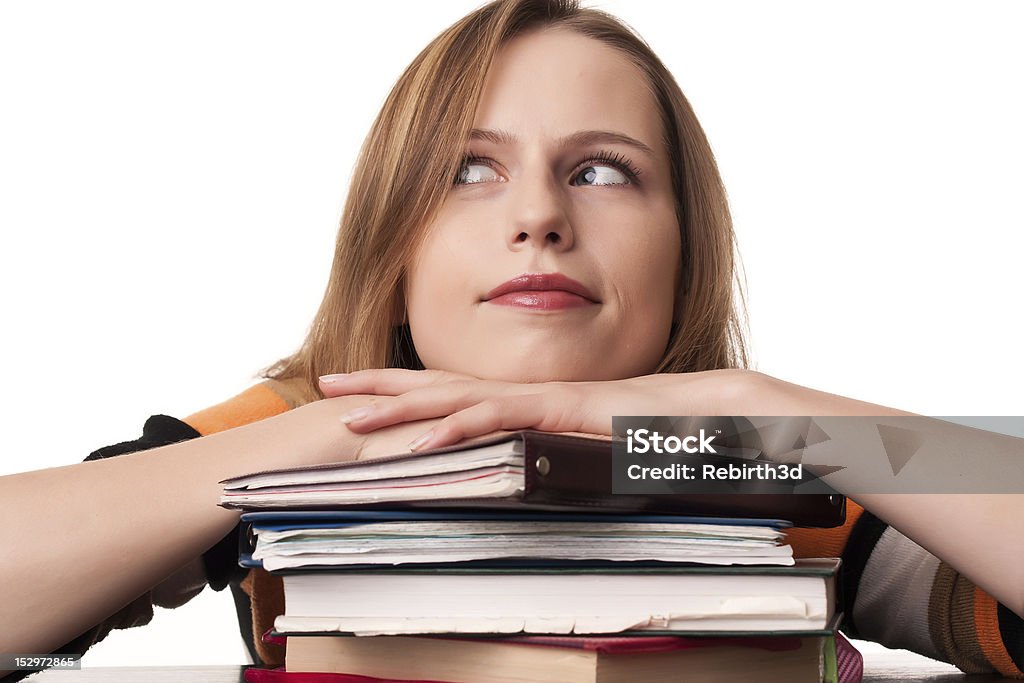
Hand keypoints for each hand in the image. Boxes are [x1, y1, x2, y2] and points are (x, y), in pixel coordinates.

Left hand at [318, 368, 762, 450]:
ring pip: (454, 399)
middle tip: (326, 382)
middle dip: (379, 384)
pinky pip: (497, 420)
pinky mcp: (555, 409)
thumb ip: (541, 452)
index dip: (402, 389)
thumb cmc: (643, 429)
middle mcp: (520, 390)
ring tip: (349, 417)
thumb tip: (512, 472)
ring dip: (399, 408)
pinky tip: (420, 447)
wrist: (696, 412)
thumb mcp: (578, 444)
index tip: (357, 392)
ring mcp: (535, 396)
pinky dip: (455, 432)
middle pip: (437, 384)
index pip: (449, 389)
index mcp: (521, 397)